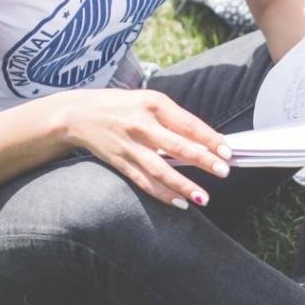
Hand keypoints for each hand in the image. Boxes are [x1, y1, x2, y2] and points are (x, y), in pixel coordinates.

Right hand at [60, 88, 231, 208]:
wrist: (77, 114)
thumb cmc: (122, 105)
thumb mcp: (148, 101)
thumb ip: (174, 119)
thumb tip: (207, 141)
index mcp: (153, 104)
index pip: (187, 123)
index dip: (209, 138)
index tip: (227, 151)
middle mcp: (141, 124)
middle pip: (176, 146)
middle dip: (202, 160)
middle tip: (224, 171)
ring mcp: (129, 145)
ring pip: (160, 169)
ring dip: (183, 185)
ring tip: (204, 197)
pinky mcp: (119, 162)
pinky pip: (144, 181)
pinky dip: (162, 194)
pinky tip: (180, 203)